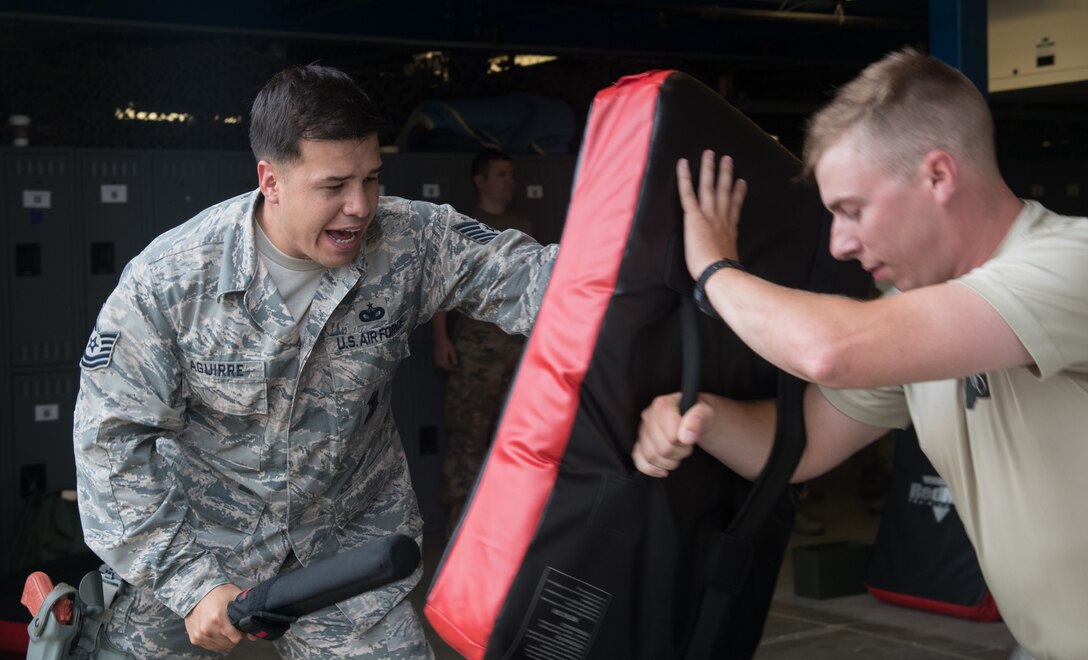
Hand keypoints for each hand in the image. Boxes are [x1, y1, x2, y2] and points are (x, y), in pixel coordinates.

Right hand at [184, 583, 245, 650]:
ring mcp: (199, 635)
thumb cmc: (218, 593)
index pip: (236, 638)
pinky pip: (210, 646)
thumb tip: (254, 634)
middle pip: (228, 643)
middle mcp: (207, 629)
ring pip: (220, 646)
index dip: (241, 632)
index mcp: (218, 619)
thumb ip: (247, 614)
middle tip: (230, 624)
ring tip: (222, 626)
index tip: (239, 626)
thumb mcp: (236, 596)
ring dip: (223, 639)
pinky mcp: (194, 638)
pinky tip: (215, 630)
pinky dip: (214, 641)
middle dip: (233, 635)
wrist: (197, 592)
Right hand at [433, 336, 458, 370]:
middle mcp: (438, 357)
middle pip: (442, 366)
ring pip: (439, 365)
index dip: (451, 368)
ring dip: (443, 367)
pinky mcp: (434, 356)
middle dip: (447, 368)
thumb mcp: (451, 349)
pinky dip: (440, 365)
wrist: (439, 339)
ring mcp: (435, 357)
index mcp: (443, 355)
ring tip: (449, 367)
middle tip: (453, 369)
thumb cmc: (446, 343)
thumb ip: (453, 357)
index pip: (447, 365)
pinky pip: (437, 363)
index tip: (455, 369)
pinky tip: (444, 364)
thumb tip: (455, 364)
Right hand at [632, 393, 713, 476]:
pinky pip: (638, 461)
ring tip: (678, 452)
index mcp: (662, 405)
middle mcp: (648, 415)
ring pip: (650, 457)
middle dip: (679, 453)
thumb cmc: (702, 415)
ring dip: (669, 462)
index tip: (691, 438)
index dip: (685, 443)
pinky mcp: (639, 443)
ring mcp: (642, 430)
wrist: (698, 419)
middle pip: (661, 449)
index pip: (671, 437)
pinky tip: (663, 469)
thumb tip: (685, 437)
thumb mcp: (707, 413)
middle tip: (687, 446)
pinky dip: (652, 469)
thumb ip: (697, 419)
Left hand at [676, 150, 747, 279]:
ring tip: (711, 154)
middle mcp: (721, 218)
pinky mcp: (694, 216)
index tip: (742, 183)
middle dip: (725, 174)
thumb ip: (728, 254)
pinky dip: (684, 177)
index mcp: (729, 229)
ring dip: (710, 169)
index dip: (738, 194)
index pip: (734, 208)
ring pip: (708, 186)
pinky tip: (682, 164)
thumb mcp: (729, 260)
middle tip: (727, 159)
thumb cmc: (721, 272)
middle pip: (724, 191)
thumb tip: (728, 261)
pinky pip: (687, 192)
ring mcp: (708, 214)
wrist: (717, 271)